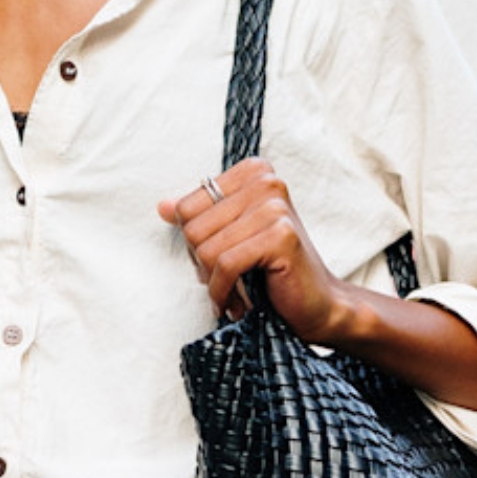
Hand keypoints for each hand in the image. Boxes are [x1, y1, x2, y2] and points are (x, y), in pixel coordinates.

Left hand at [158, 158, 362, 343]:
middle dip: (202, 263)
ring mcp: (275, 207)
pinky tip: (238, 302)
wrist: (314, 304)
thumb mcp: (230, 237)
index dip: (195, 242)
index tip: (218, 257)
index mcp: (253, 173)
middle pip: (192, 229)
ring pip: (206, 250)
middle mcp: (266, 182)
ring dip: (214, 282)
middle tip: (227, 277)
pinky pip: (225, 266)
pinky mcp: (281, 236)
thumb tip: (162, 206)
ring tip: (236, 290)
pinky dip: (223, 292)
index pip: (186, 207)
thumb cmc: (270, 271)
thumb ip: (199, 218)